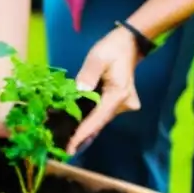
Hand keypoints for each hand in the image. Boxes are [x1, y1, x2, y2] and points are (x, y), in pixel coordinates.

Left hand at [66, 26, 141, 155]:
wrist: (128, 43)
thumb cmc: (111, 49)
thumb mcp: (97, 58)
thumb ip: (88, 74)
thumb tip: (79, 90)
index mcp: (119, 94)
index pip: (98, 118)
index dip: (84, 132)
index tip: (72, 145)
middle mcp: (123, 103)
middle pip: (99, 122)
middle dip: (82, 135)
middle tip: (65, 148)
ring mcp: (122, 104)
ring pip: (100, 119)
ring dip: (85, 128)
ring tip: (67, 141)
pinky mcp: (117, 101)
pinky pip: (101, 113)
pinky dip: (89, 120)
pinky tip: (76, 129)